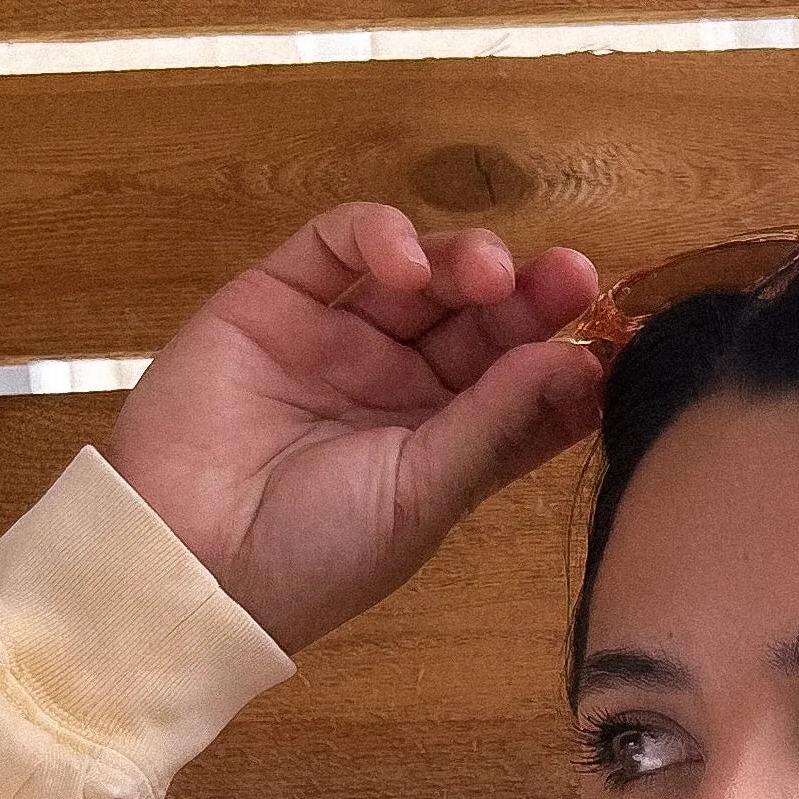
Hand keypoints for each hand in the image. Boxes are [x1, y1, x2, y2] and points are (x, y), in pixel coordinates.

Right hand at [105, 203, 607, 655]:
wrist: (190, 561)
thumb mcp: (424, 496)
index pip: (523, 384)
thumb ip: (496, 422)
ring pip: (424, 274)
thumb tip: (576, 362)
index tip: (608, 339)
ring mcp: (341, 339)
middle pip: (484, 321)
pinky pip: (341, 245)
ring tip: (488, 275)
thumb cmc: (314, 555)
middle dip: (531, 296)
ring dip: (467, 260)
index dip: (566, 354)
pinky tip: (406, 266)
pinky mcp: (278, 299)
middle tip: (568, 280)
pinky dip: (381, 237)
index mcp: (444, 445)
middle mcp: (399, 388)